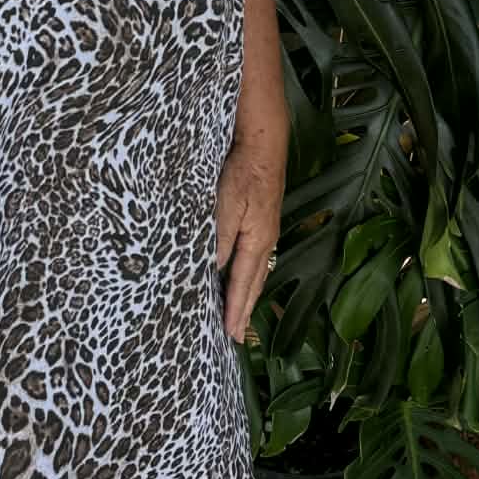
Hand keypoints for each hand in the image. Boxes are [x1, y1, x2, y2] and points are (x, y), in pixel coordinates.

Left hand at [215, 133, 286, 343]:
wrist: (264, 142)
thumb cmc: (244, 171)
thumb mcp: (227, 205)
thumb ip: (219, 239)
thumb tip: (211, 270)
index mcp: (257, 241)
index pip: (243, 284)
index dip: (235, 310)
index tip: (230, 334)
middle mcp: (265, 241)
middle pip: (254, 284)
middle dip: (245, 310)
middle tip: (238, 336)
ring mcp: (266, 231)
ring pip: (256, 272)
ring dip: (248, 295)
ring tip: (241, 315)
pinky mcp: (262, 220)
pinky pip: (256, 258)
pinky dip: (249, 276)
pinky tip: (243, 276)